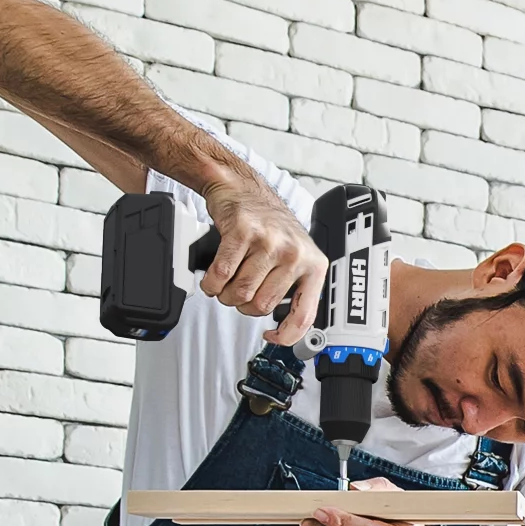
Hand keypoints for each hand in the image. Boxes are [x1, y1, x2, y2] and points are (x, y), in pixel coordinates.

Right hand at [198, 176, 325, 342]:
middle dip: (243, 305)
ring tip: (226, 283)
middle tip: (238, 292)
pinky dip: (211, 283)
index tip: (271, 336)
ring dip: (225, 294)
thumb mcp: (295, 257)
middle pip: (261, 306)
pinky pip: (221, 275)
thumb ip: (295, 288)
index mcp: (313, 265)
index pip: (304, 315)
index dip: (285, 335)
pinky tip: (213, 279)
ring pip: (240, 293)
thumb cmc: (269, 226)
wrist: (243, 189)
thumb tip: (289, 328)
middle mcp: (295, 254)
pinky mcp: (243, 232)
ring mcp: (269, 242)